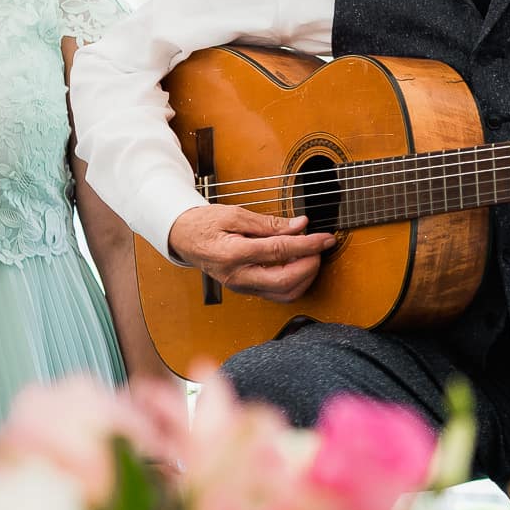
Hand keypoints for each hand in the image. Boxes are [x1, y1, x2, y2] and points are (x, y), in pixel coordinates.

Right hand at [167, 206, 333, 303]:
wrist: (183, 238)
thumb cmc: (205, 224)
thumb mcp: (235, 215)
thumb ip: (270, 223)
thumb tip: (300, 225)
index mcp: (233, 255)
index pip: (279, 252)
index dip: (308, 245)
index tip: (326, 238)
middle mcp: (238, 277)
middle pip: (285, 282)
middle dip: (310, 265)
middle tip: (320, 247)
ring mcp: (242, 287)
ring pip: (284, 294)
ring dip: (305, 277)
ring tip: (310, 254)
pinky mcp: (246, 290)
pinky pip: (277, 293)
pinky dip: (294, 281)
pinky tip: (298, 264)